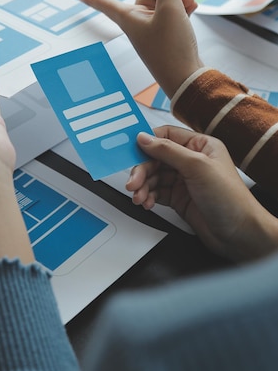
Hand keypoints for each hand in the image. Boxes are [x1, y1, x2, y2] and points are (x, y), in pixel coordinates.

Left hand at [80, 0, 201, 98]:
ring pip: (163, 3)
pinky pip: (171, 15)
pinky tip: (193, 7)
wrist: (187, 77)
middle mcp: (138, 24)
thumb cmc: (173, 46)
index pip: (107, 4)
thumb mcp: (171, 8)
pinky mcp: (167, 36)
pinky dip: (182, 8)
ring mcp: (152, 31)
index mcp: (129, 18)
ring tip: (190, 1)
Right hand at [128, 126, 277, 261]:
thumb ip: (168, 151)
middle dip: (142, 170)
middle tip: (133, 182)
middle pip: (156, 158)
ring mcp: (184, 180)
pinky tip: (146, 202)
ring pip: (153, 176)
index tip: (131, 150)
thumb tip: (145, 138)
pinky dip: (148, 196)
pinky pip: (156, 192)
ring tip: (139, 197)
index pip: (167, 135)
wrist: (238, 235)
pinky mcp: (179, 198)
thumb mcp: (197, 167)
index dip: (148, 141)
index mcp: (200, 146)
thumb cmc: (230, 199)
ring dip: (143, 186)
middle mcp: (191, 161)